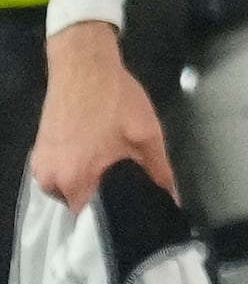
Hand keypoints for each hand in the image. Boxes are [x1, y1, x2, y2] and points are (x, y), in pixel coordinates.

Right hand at [28, 17, 170, 203]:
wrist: (84, 66)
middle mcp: (51, 178)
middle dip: (102, 199)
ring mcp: (41, 164)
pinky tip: (95, 157)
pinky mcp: (39, 151)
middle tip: (126, 187)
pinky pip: (60, 173)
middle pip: (80, 204)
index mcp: (76, 179)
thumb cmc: (115, 101)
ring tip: (111, 170)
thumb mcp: (147, 136)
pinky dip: (76, 169)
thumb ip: (158, 172)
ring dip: (88, 182)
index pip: (92, 217)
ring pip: (69, 189)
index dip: (114, 216)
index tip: (131, 212)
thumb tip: (172, 199)